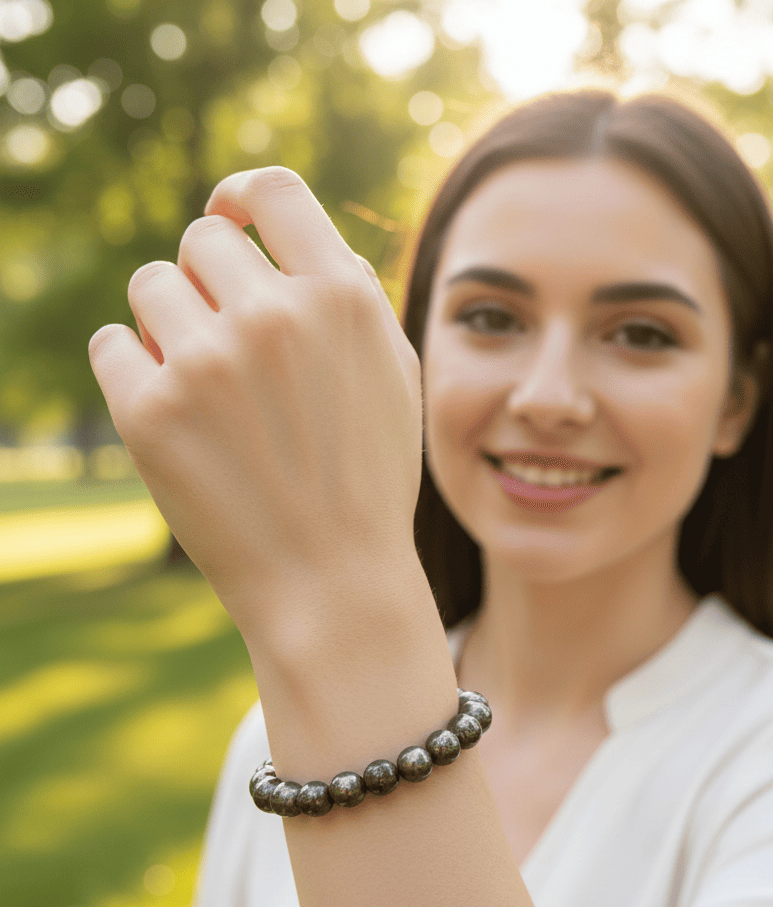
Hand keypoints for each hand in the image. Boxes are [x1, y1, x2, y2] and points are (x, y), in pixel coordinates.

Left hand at [89, 167, 423, 634]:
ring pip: (151, 286)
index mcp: (342, 299)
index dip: (242, 197)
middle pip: (202, 240)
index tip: (230, 217)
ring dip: (170, 324)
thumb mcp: (394, 375)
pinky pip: (110, 345)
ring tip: (206, 388)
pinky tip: (174, 414)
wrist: (331, 581)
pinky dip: (133, 370)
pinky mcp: (148, 412)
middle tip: (231, 345)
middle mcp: (274, 318)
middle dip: (211, 282)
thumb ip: (350, 295)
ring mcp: (206, 363)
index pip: (273, 192)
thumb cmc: (367, 477)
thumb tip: (290, 240)